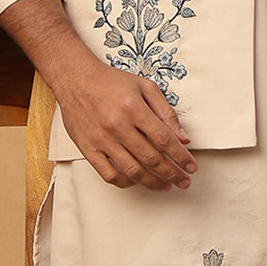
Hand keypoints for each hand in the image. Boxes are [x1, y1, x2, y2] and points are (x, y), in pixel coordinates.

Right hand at [0, 0, 196, 193]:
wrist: (75, 79)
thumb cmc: (111, 82)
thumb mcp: (144, 87)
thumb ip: (166, 112)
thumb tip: (182, 137)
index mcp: (133, 108)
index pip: (164, 139)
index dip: (181, 156)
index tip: (191, 166)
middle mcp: (117, 126)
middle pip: (151, 158)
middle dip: (172, 173)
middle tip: (184, 181)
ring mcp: (101, 139)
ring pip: (132, 170)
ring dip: (153, 182)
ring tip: (166, 186)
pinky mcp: (88, 149)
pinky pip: (109, 174)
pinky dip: (126, 182)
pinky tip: (138, 181)